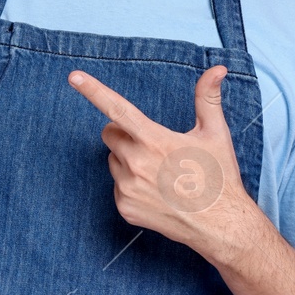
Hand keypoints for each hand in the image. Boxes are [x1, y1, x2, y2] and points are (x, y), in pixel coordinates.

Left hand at [68, 64, 257, 256]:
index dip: (94, 91)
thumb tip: (217, 69)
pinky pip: (117, 185)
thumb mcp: (215, 133)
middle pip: (110, 134)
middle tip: (154, 145)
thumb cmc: (219, 176)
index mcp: (155, 140)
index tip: (74, 77)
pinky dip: (131, 185)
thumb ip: (207, 97)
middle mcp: (136, 164)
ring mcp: (128, 189)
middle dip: (125, 134)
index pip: (118, 109)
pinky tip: (156, 192)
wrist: (220, 225)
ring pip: (114, 160)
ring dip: (128, 160)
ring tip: (160, 173)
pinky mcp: (125, 208)